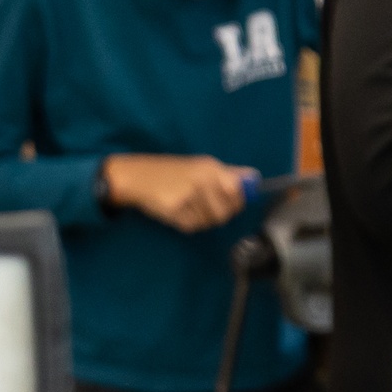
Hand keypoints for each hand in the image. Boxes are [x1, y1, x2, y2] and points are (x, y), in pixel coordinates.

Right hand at [102, 154, 252, 232]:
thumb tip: (254, 177)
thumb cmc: (170, 171)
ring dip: (201, 219)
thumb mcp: (199, 165)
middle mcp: (202, 180)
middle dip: (218, 214)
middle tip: (205, 207)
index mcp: (210, 168)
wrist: (136, 177)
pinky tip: (178, 211)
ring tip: (189, 207)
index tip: (230, 202)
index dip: (237, 201)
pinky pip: (192, 226)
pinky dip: (187, 223)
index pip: (238, 191)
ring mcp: (189, 195)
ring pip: (209, 221)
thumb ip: (228, 173)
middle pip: (225, 212)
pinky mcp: (176, 210)